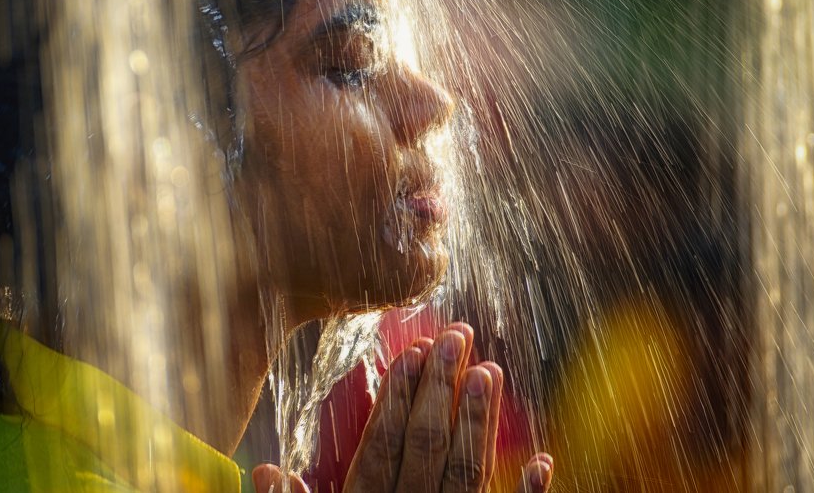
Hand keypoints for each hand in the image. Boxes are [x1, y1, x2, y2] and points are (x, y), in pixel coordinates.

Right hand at [252, 322, 553, 492]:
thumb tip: (269, 468)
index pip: (380, 448)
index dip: (395, 398)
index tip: (410, 351)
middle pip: (426, 450)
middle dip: (440, 391)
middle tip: (456, 337)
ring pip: (465, 476)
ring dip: (478, 424)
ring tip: (490, 372)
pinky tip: (544, 461)